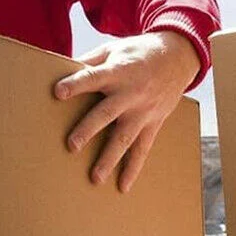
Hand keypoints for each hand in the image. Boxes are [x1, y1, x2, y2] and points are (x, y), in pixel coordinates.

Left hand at [53, 31, 200, 192]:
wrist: (177, 56)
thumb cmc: (138, 52)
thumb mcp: (113, 49)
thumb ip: (90, 61)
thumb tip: (61, 69)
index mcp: (117, 71)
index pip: (93, 77)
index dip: (76, 84)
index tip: (58, 92)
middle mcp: (130, 93)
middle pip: (107, 113)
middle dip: (89, 129)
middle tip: (72, 145)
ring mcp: (143, 110)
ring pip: (124, 137)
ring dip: (109, 158)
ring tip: (95, 177)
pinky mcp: (153, 122)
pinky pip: (142, 148)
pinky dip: (133, 168)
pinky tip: (122, 186)